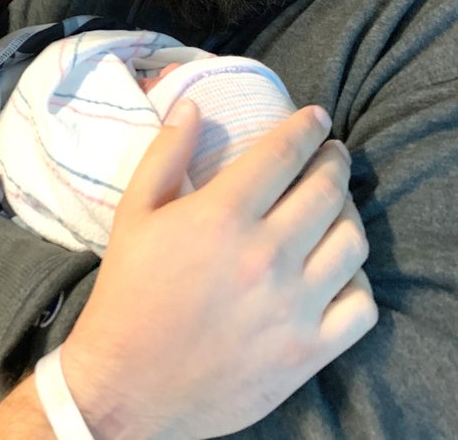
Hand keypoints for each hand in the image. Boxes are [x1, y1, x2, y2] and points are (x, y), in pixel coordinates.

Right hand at [61, 102, 376, 439]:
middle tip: (332, 152)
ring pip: (351, 242)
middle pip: (326, 190)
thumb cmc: (129, 291)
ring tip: (337, 204)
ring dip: (350, 212)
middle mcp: (265, 255)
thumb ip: (165, 153)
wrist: (129, 384)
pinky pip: (360, 305)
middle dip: (335, 160)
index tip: (317, 117)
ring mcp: (292, 306)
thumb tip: (192, 105)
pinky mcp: (307, 351)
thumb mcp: (134, 213)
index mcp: (222, 216)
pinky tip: (339, 267)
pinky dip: (357, 278)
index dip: (307, 127)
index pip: (284, 153)